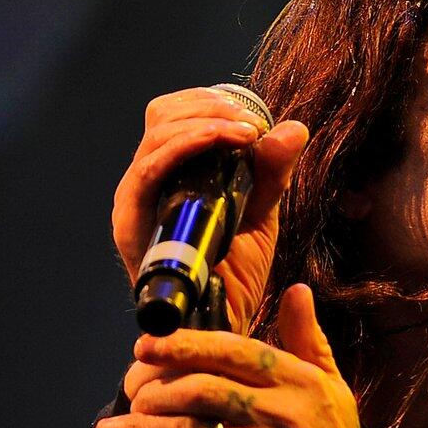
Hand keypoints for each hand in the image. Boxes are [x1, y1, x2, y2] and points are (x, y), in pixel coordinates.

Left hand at [94, 285, 390, 427]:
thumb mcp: (334, 390)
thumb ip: (309, 340)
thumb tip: (299, 291)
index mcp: (300, 381)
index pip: (232, 349)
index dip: (182, 345)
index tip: (145, 346)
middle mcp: (283, 412)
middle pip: (201, 388)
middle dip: (154, 389)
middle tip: (130, 395)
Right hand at [113, 86, 309, 333]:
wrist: (221, 326)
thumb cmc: (235, 273)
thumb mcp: (262, 212)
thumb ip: (273, 171)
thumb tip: (295, 128)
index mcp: (172, 173)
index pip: (175, 113)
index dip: (210, 101)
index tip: (253, 115)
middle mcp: (147, 182)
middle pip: (162, 115)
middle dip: (211, 107)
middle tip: (253, 125)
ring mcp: (135, 201)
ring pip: (156, 136)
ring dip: (205, 123)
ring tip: (246, 133)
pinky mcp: (132, 224)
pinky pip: (148, 172)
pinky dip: (185, 147)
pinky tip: (219, 143)